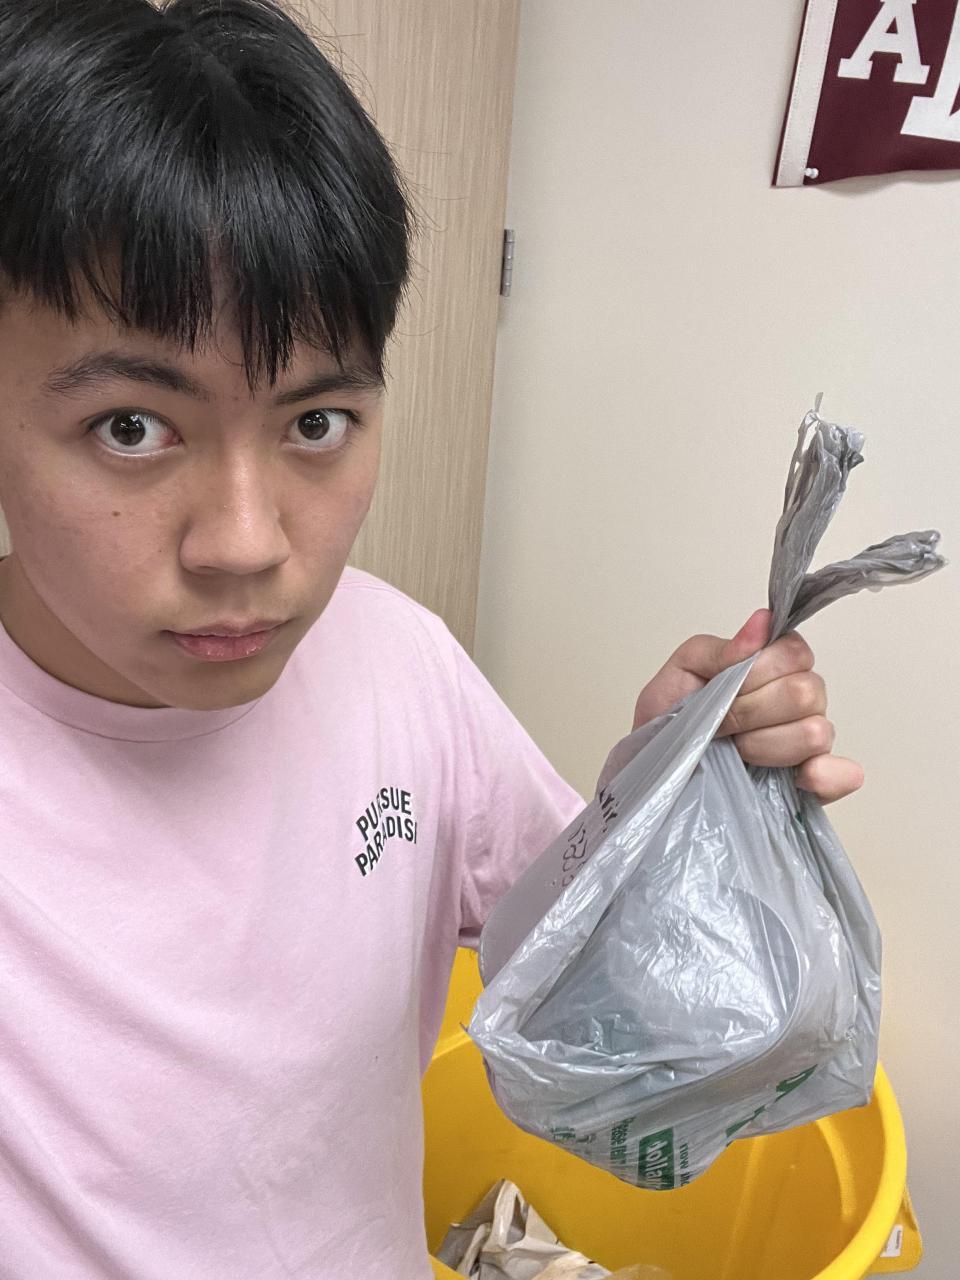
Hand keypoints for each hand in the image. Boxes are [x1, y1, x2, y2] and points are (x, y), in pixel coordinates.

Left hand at [632, 609, 864, 803]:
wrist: (658, 763)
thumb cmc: (671, 714)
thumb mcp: (683, 669)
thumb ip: (721, 648)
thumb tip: (761, 623)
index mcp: (775, 666)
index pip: (795, 654)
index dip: (755, 675)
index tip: (722, 691)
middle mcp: (800, 700)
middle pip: (807, 693)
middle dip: (752, 711)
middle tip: (723, 725)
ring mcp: (809, 741)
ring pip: (817, 733)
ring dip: (767, 745)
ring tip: (738, 751)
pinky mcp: (813, 782)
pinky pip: (843, 776)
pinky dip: (825, 776)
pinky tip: (797, 778)